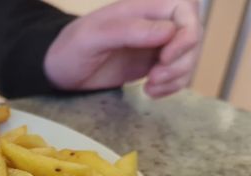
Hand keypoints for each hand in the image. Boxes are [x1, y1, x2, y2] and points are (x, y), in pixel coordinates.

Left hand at [44, 0, 201, 97]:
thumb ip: (128, 31)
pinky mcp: (152, 64)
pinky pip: (176, 73)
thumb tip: (167, 32)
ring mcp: (154, 45)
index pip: (185, 9)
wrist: (58, 72)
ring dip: (177, 77)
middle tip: (154, 78)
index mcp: (143, 7)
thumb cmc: (70, 50)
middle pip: (192, 36)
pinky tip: (150, 92)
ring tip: (150, 87)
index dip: (186, 34)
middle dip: (181, 61)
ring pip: (187, 57)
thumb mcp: (92, 38)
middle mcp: (153, 23)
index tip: (165, 57)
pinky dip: (171, 86)